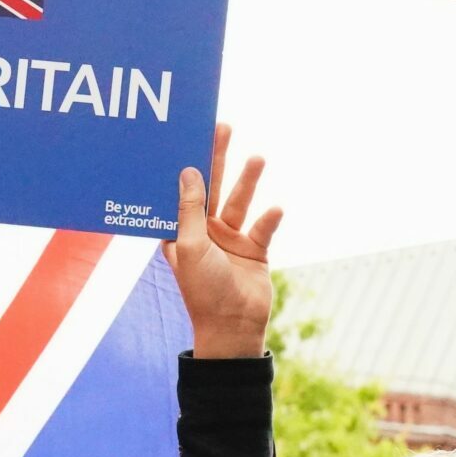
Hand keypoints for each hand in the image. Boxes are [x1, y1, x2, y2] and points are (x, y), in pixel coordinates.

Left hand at [163, 122, 280, 359]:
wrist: (233, 328)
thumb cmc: (202, 290)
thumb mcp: (191, 246)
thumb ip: (190, 209)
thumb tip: (189, 171)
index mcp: (180, 231)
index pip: (181, 190)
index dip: (185, 164)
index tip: (188, 135)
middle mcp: (204, 231)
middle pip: (211, 187)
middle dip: (216, 158)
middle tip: (222, 128)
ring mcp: (230, 239)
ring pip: (239, 201)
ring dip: (248, 181)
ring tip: (258, 158)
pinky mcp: (255, 250)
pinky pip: (263, 227)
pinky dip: (270, 218)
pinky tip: (274, 209)